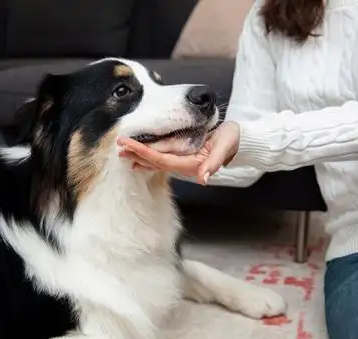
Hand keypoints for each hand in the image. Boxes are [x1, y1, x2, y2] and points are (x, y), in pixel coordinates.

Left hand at [117, 121, 240, 185]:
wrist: (239, 141)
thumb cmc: (232, 141)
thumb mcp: (225, 147)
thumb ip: (215, 162)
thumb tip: (204, 178)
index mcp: (191, 163)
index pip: (161, 159)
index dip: (144, 153)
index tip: (128, 145)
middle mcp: (183, 164)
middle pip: (155, 160)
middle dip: (136, 154)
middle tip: (118, 146)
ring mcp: (182, 160)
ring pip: (156, 159)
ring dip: (140, 154)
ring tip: (123, 149)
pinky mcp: (183, 154)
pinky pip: (163, 154)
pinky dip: (149, 152)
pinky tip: (139, 151)